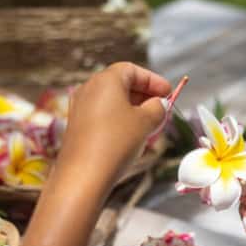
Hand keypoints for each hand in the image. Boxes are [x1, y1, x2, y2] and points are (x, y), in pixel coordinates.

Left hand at [55, 62, 170, 186]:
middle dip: (144, 95)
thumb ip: (158, 107)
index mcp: (105, 80)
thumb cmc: (116, 142)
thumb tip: (159, 104)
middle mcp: (89, 89)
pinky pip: (102, 116)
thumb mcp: (146, 121)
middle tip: (162, 108)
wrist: (84, 175)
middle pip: (121, 84)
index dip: (153, 80)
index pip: (133, 71)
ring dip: (133, 109)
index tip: (168, 92)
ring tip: (150, 125)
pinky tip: (131, 136)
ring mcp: (80, 108)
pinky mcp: (77, 126)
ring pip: (112, 102)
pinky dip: (119, 120)